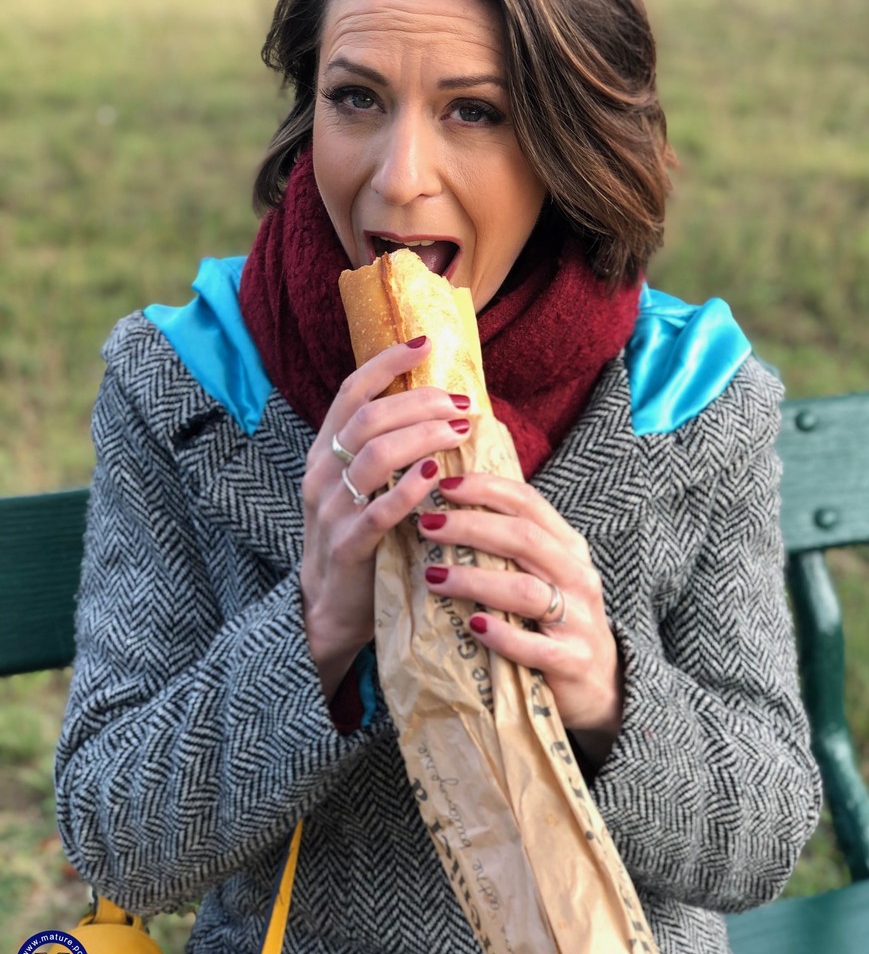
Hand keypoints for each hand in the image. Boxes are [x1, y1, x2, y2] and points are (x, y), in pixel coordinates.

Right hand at [300, 336, 472, 698]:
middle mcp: (321, 473)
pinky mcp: (347, 547)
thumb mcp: (366, 487)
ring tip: (459, 431)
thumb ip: (391, 449)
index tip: (425, 343)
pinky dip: (407, 490)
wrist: (331, 610)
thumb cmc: (362, 538)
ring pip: (373, 455)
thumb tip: (444, 406)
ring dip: (422, 436)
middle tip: (461, 403)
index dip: (387, 363)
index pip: (352, 391)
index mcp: (326, 451)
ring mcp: (330, 510)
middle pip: (369, 417)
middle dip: (420, 402)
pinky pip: (376, 512)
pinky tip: (435, 475)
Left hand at [419, 475, 622, 764]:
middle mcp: (578, 576)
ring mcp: (579, 619)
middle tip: (427, 525)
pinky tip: (472, 626)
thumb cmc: (557, 621)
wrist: (601, 684)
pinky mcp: (572, 661)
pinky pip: (533, 646)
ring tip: (433, 576)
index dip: (487, 489)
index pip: (530, 503)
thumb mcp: (544, 575)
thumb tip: (449, 508)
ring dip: (474, 580)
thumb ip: (510, 546)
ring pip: (524, 590)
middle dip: (470, 527)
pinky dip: (501, 635)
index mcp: (569, 547)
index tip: (444, 486)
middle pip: (524, 539)